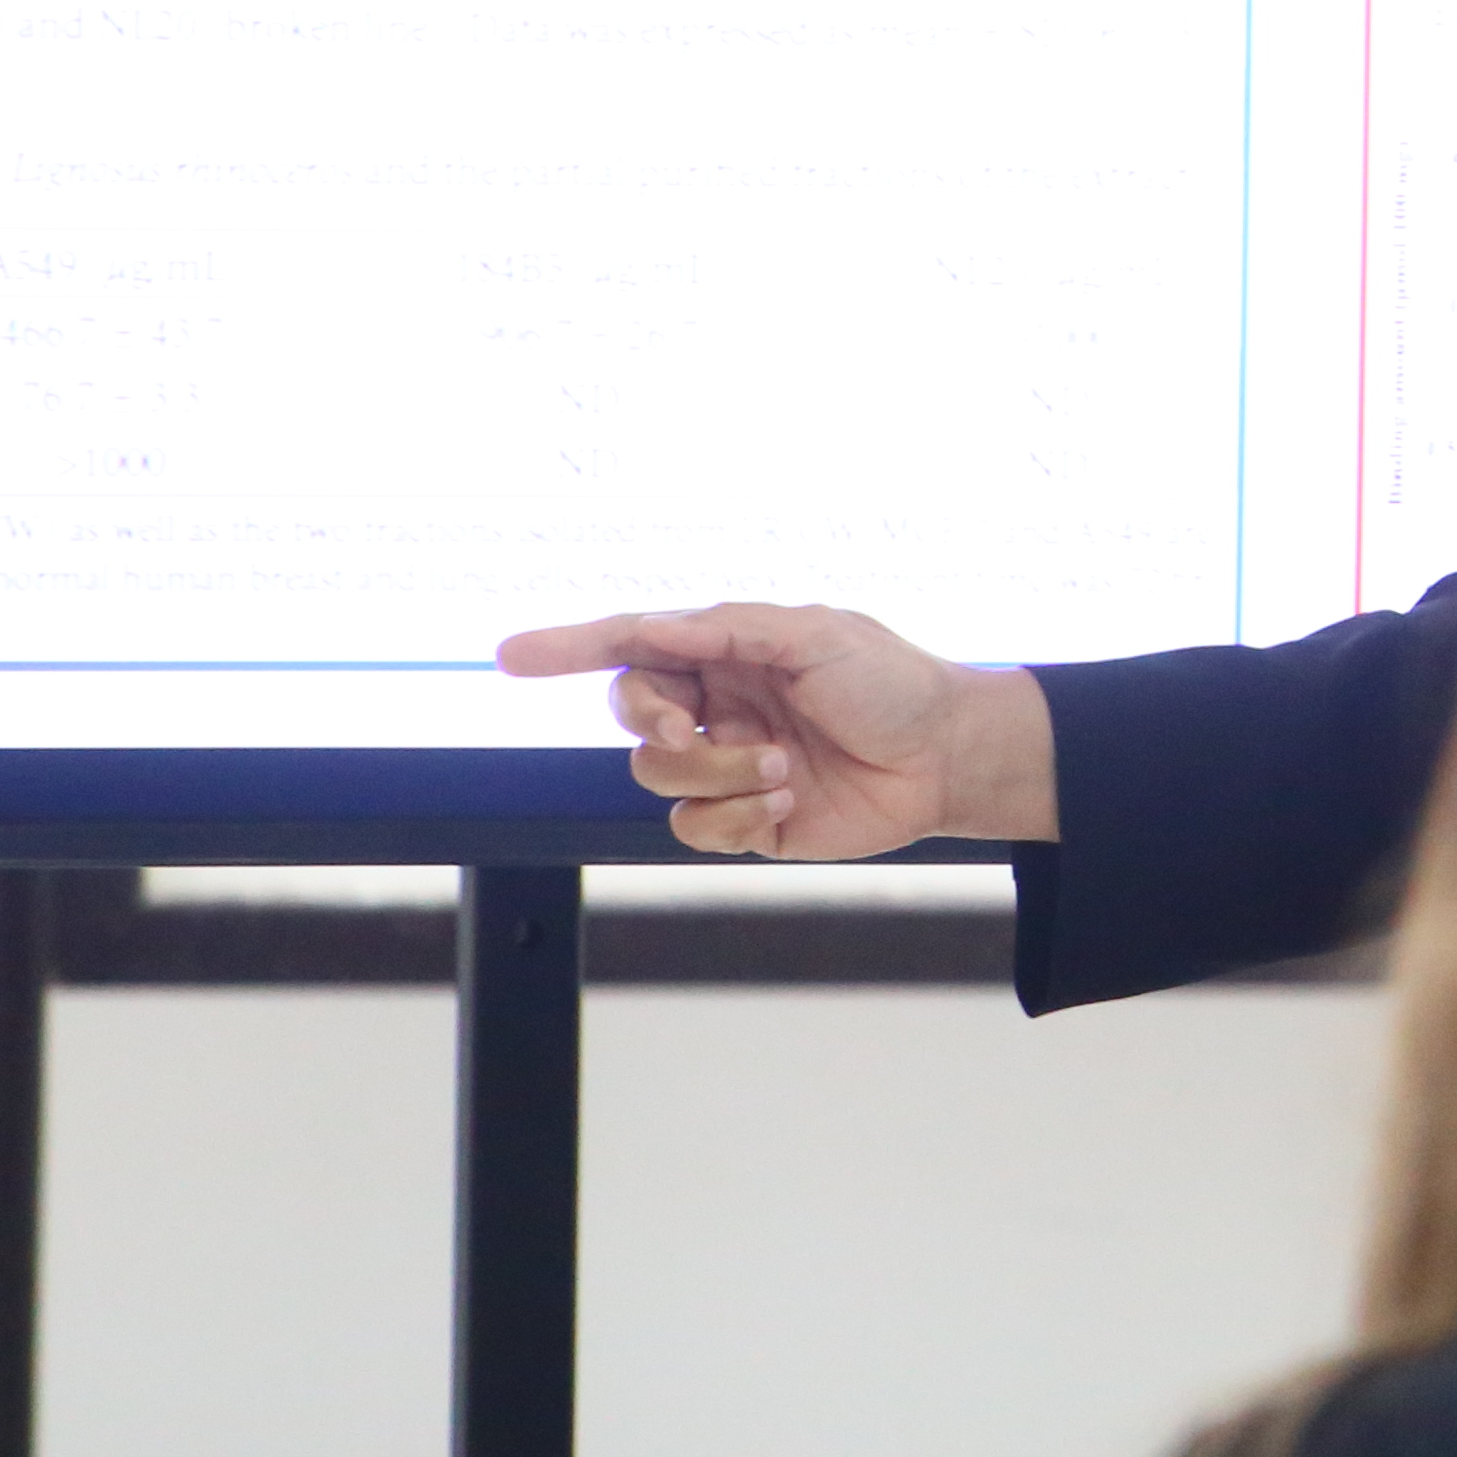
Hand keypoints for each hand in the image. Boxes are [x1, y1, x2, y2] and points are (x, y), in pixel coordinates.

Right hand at [493, 604, 1059, 859]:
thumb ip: (728, 631)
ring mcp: (727, 764)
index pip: (632, 644)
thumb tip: (651, 629)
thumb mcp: (816, 635)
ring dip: (716, 773)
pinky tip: (786, 803)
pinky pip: (693, 827)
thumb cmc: (890, 682)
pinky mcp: (745, 820)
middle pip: (631, 713)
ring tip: (781, 766)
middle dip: (653, 721)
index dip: (568, 647)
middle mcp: (717, 705)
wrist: (946, 756)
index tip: (510, 655)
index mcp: (726, 651)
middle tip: (694, 729)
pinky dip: (734, 817)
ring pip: (657, 776)